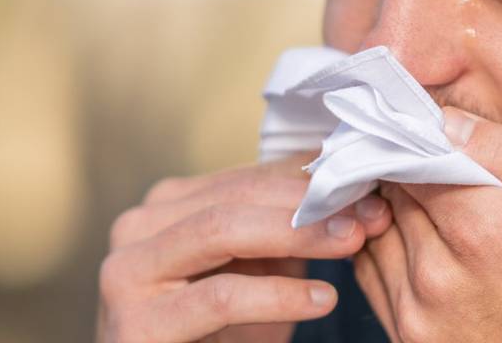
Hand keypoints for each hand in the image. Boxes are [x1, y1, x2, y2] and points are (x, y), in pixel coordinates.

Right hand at [98, 155, 391, 341]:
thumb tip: (358, 181)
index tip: (373, 186)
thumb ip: (291, 223)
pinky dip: (278, 296)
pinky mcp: (136, 324)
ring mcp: (128, 272)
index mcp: (169, 202)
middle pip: (239, 195)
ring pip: (224, 230)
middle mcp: (139, 225)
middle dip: (312, 202)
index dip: (314, 178)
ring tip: (353, 241)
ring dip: (299, 234)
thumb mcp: (261, 266)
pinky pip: (220, 296)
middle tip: (371, 213)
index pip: (251, 175)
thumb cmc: (223, 327)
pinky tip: (322, 299)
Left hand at [355, 109, 501, 342]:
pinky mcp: (410, 340)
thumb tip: (450, 122)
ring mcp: (420, 316)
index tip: (438, 134)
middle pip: (394, 194)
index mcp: (481, 233)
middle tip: (445, 169)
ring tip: (440, 208)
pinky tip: (428, 243)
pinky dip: (388, 249)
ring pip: (377, 231)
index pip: (412, 159)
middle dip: (413, 172)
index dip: (422, 139)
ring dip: (397, 210)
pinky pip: (372, 275)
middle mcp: (438, 278)